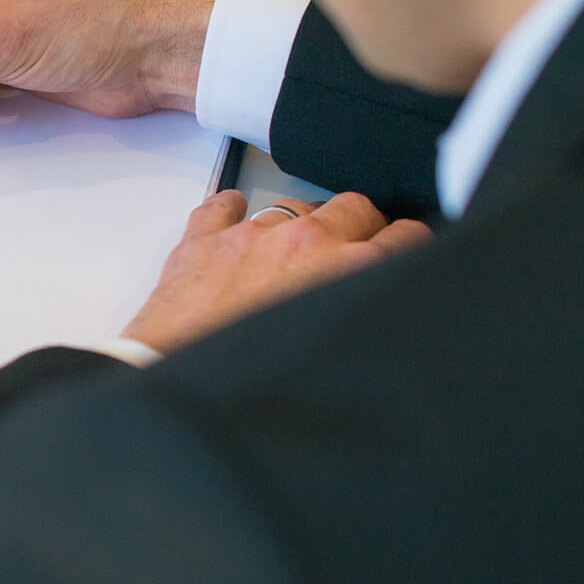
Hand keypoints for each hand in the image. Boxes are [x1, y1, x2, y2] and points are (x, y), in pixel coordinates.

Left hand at [119, 191, 432, 352]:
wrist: (178, 379)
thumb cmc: (250, 378)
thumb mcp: (334, 355)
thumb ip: (359, 311)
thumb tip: (372, 306)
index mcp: (347, 268)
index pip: (401, 236)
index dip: (405, 243)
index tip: (403, 250)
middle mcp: (304, 241)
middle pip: (352, 207)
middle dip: (360, 225)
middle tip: (353, 248)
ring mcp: (251, 234)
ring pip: (293, 205)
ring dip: (299, 223)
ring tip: (292, 251)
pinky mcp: (203, 239)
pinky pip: (221, 206)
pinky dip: (229, 211)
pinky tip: (232, 221)